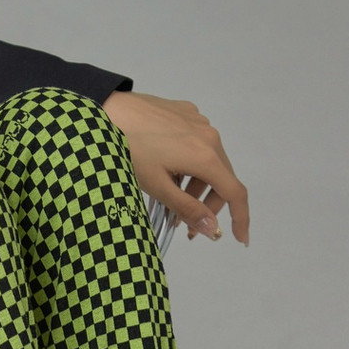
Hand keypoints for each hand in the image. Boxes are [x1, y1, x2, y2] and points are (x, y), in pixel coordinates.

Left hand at [102, 91, 249, 245]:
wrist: (107, 111)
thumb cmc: (129, 150)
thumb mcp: (158, 186)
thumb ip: (188, 209)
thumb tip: (214, 230)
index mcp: (206, 156)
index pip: (235, 193)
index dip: (241, 218)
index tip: (240, 238)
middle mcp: (209, 136)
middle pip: (222, 178)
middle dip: (208, 205)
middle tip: (186, 226)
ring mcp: (198, 121)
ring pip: (209, 161)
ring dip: (197, 185)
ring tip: (172, 198)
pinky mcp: (186, 111)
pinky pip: (197, 143)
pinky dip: (189, 162)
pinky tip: (167, 167)